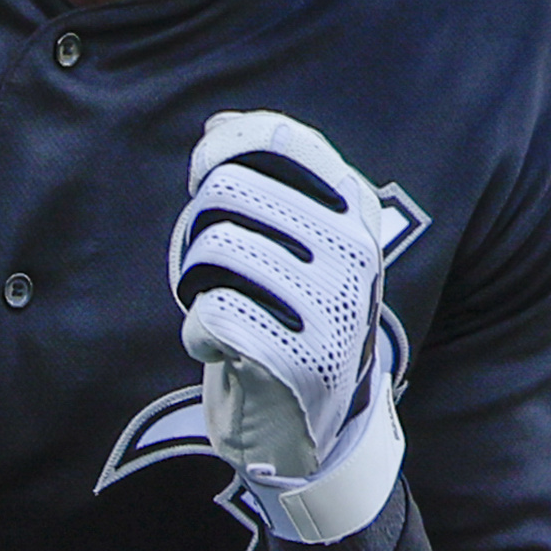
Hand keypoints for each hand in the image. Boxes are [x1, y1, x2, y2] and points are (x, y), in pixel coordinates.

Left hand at [171, 109, 404, 542]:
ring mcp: (332, 305)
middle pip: (228, 189)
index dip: (222, 149)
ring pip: (216, 245)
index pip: (280, 138)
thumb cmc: (293, 317)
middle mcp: (354, 251)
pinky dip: (199, 331)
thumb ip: (266, 179)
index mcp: (356, 211)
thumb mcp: (297, 242)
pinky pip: (214, 312)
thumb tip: (218, 126)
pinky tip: (220, 347)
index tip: (205, 175)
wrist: (315, 425)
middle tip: (210, 268)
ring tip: (217, 304)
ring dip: (193, 279)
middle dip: (197, 226)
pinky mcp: (299, 361)